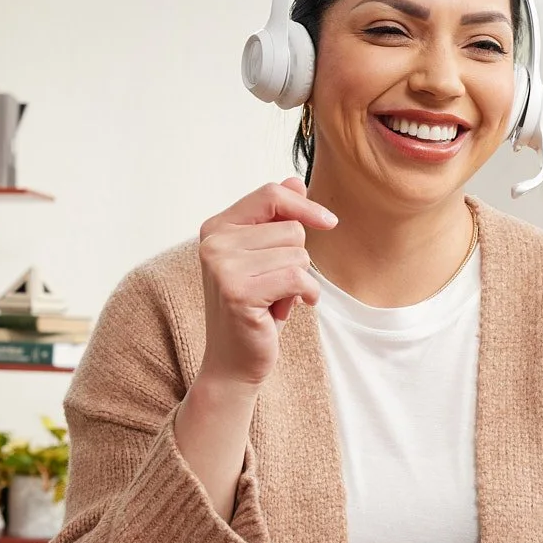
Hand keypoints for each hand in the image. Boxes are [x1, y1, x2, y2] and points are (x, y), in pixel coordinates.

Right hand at [194, 177, 336, 391]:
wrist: (234, 362)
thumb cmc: (255, 309)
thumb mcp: (266, 259)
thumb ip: (276, 219)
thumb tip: (296, 180)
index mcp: (217, 227)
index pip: (270, 194)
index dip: (304, 205)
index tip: (329, 222)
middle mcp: (214, 242)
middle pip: (291, 227)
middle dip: (297, 257)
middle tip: (275, 285)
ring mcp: (222, 266)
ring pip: (297, 253)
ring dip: (300, 280)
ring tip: (276, 298)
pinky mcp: (237, 291)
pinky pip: (297, 277)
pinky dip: (306, 294)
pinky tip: (291, 308)